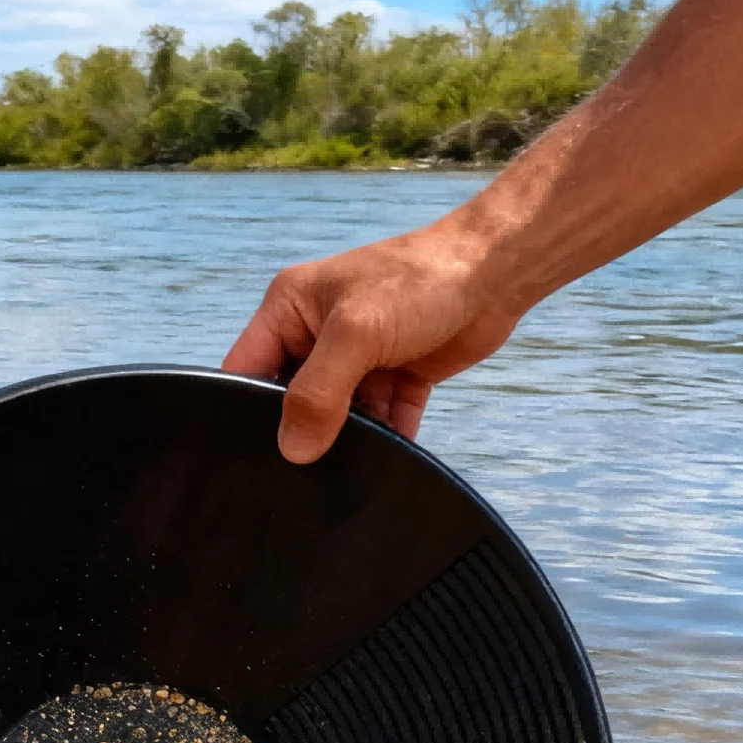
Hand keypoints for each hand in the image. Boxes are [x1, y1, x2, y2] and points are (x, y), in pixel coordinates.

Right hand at [221, 221, 520, 461]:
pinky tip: (391, 459)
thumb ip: (318, 393)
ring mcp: (358, 356)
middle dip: (301, 430)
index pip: (247, 368)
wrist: (497, 271)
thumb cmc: (420, 280)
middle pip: (292, 398)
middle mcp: (317, 332)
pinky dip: (387, 438)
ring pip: (337, 415)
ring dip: (348, 439)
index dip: (245, 410)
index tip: (253, 455)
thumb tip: (293, 449)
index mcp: (290, 309)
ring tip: (351, 466)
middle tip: (303, 470)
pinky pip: (381, 419)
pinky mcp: (396, 375)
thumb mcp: (357, 333)